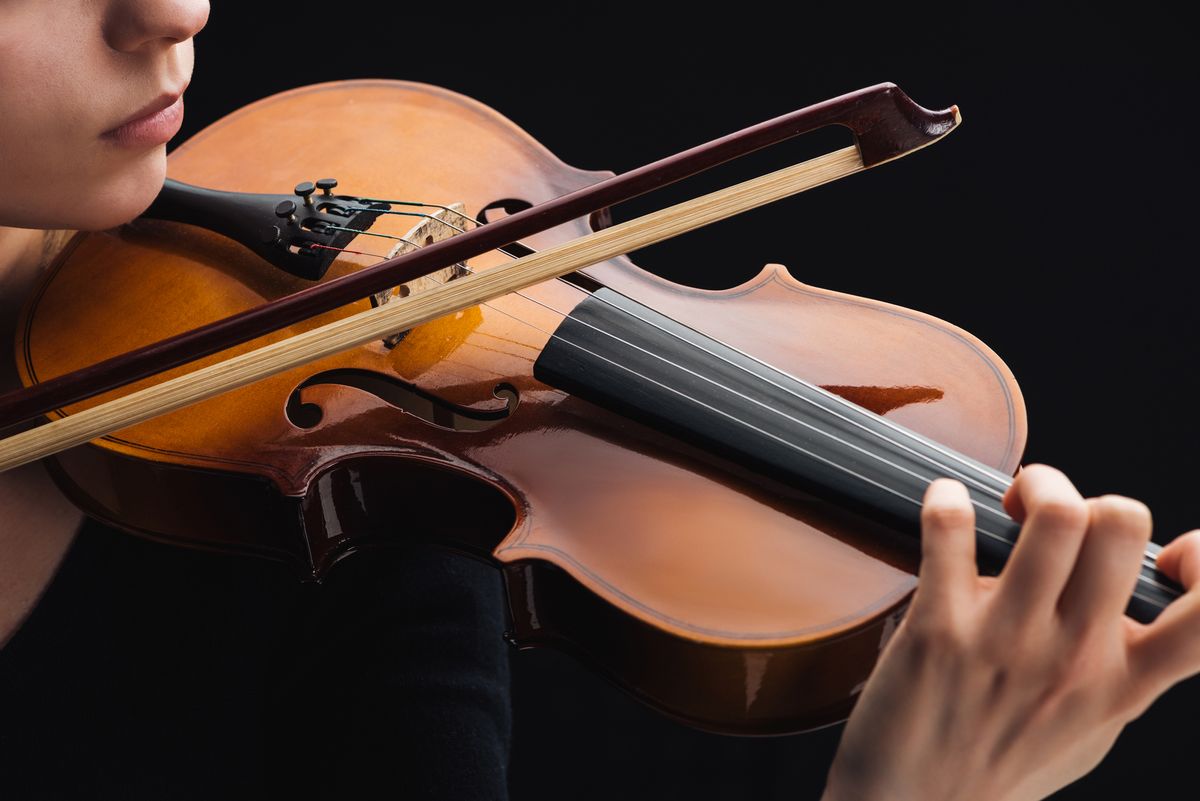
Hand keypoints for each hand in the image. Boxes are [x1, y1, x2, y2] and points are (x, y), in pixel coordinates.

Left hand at [820, 464, 1199, 800]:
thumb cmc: (998, 767)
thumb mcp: (1089, 729)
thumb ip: (1122, 670)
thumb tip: (1139, 611)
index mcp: (1122, 683)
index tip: (1166, 557)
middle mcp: (1075, 658)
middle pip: (1121, 524)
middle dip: (1083, 493)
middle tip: (1044, 509)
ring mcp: (1008, 641)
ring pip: (1054, 516)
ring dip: (1029, 485)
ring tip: (1004, 503)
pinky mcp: (938, 629)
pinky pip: (952, 531)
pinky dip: (945, 501)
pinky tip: (943, 504)